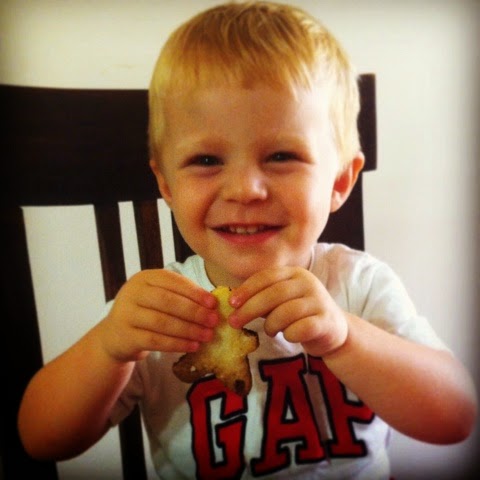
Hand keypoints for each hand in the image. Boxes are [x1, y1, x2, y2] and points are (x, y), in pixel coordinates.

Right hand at [97, 270, 218, 362]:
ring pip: (163, 322)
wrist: (115, 336)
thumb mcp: (159, 297)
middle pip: (168, 301)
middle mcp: (132, 292)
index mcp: (144, 278)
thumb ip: (182, 296)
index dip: (195, 292)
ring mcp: (126, 314)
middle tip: (213, 321)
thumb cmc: (147, 312)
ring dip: (189, 330)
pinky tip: (193, 346)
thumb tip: (212, 304)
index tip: (213, 303)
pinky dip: (177, 344)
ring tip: (207, 336)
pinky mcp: (125, 336)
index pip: (173, 282)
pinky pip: (155, 341)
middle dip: (194, 312)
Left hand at [229, 267, 347, 356]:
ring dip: (271, 324)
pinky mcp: (326, 321)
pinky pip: (300, 329)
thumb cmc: (299, 314)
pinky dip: (289, 334)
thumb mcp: (282, 300)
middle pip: (274, 294)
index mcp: (295, 273)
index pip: (266, 276)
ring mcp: (319, 301)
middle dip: (250, 309)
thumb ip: (263, 297)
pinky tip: (288, 335)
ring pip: (286, 312)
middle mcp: (308, 283)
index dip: (246, 289)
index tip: (232, 303)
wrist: (333, 329)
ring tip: (270, 331)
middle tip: (234, 322)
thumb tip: (234, 303)